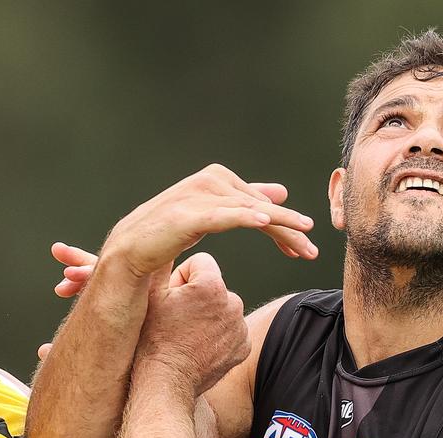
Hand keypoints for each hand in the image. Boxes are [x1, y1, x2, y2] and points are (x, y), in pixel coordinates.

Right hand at [103, 165, 316, 276]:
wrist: (129, 249)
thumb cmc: (166, 235)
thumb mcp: (211, 216)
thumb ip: (244, 202)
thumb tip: (281, 192)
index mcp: (215, 180)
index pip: (258, 202)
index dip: (284, 224)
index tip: (305, 245)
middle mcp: (209, 182)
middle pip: (258, 207)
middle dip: (288, 229)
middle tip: (312, 251)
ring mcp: (198, 196)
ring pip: (249, 212)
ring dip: (279, 227)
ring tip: (303, 239)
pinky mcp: (189, 215)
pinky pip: (225, 215)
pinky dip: (247, 218)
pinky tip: (267, 223)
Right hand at [137, 252, 249, 396]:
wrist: (165, 383)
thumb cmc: (152, 338)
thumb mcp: (150, 295)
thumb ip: (161, 261)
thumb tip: (163, 237)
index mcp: (211, 285)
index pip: (201, 263)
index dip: (182, 278)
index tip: (172, 297)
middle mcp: (233, 302)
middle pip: (214, 286)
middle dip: (198, 296)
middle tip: (178, 319)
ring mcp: (241, 327)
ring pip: (223, 308)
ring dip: (209, 315)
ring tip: (187, 334)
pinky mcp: (244, 347)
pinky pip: (232, 330)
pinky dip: (220, 335)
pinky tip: (201, 345)